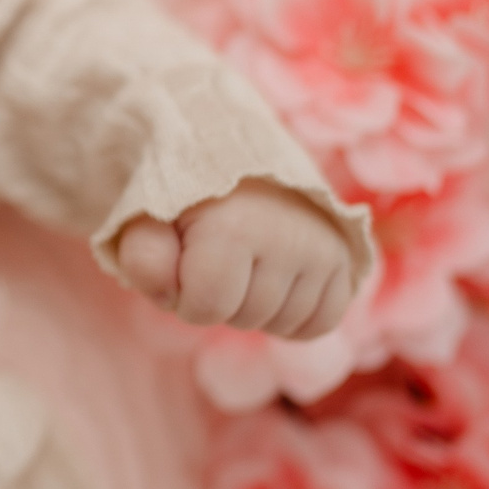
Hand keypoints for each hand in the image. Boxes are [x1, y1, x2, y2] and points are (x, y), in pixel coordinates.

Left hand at [113, 177, 356, 339]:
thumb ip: (143, 257)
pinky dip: (293, 316)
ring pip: (283, 324)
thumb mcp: (147, 219)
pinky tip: (274, 282)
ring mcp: (324, 250)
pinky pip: (319, 324)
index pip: (205, 308)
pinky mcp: (345, 260)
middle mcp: (289, 237)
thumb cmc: (187, 199)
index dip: (184, 298)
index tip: (183, 263)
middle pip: (245, 319)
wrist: (242, 164)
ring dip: (256, 309)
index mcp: (234, 226)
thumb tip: (172, 295)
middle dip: (221, 301)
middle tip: (215, 258)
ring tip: (245, 263)